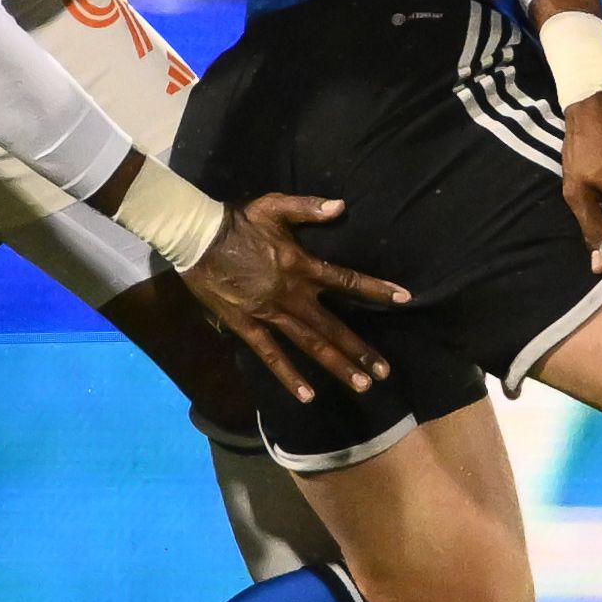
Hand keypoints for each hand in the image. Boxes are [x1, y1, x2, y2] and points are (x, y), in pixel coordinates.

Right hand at [184, 194, 412, 403]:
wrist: (196, 238)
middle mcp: (292, 295)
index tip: (405, 299)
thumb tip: (341, 206)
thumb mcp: (274, 205)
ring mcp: (270, 314)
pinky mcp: (247, 326)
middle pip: (333, 327)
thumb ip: (308, 207)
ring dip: (337, 366)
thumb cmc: (237, 220)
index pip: (347, 280)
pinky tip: (307, 396)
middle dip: (360, 350)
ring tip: (362, 385)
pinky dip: (289, 376)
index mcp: (301, 265)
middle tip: (384, 372)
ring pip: (310, 345)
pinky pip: (271, 355)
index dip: (376, 289)